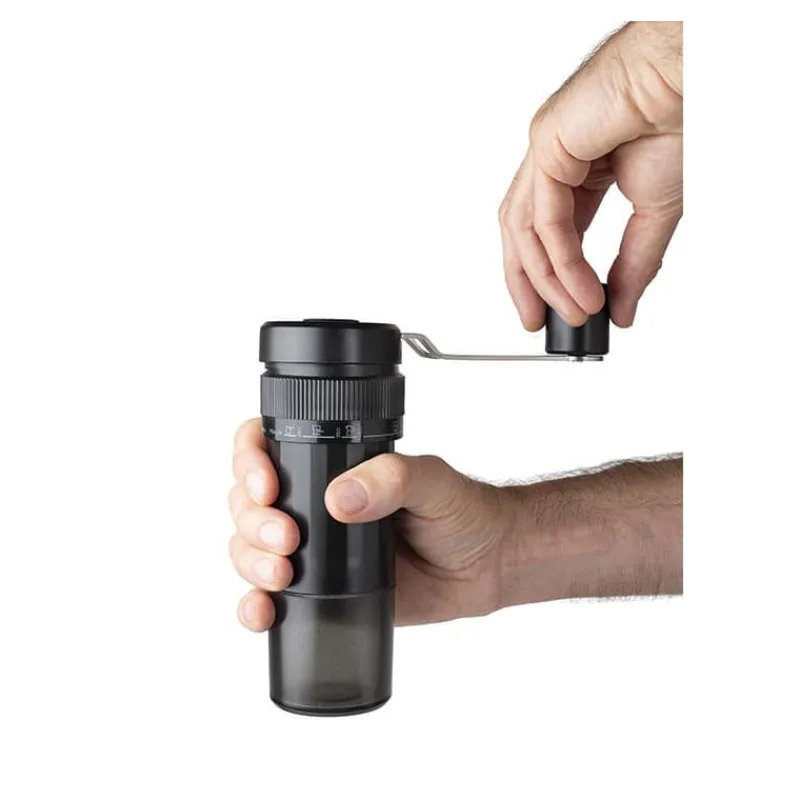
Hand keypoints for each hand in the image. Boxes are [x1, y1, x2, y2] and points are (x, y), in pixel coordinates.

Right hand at [228, 419, 509, 628]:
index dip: (250, 461)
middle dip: (253, 520)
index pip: (267, 446)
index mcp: (334, 464)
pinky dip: (255, 605)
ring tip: (282, 574)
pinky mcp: (320, 591)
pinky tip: (263, 612)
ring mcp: (314, 548)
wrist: (486, 566)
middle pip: (248, 502)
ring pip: (249, 547)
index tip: (267, 487)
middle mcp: (314, 504)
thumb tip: (340, 496)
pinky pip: (269, 597)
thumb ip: (392, 478)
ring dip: (250, 561)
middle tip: (287, 538)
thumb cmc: (463, 512)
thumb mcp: (432, 481)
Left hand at [500, 21, 682, 328]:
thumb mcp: (654, 215)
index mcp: (575, 172)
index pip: (544, 233)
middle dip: (527, 283)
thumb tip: (622, 310)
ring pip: (525, 229)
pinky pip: (543, 216)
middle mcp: (553, 162)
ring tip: (576, 309)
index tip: (555, 311)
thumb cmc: (676, 123)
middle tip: (539, 321)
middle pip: (521, 233)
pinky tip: (580, 284)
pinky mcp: (547, 145)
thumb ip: (633, 266)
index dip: (545, 276)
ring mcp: (545, 151)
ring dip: (547, 279)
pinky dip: (560, 258)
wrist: (690, 83)